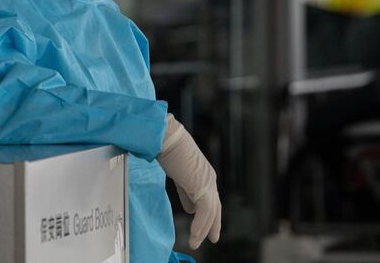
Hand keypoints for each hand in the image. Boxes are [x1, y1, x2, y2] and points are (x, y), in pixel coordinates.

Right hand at [157, 113, 221, 248]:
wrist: (164, 136)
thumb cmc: (166, 148)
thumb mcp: (177, 173)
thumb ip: (185, 190)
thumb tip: (190, 208)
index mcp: (204, 173)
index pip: (210, 198)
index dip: (208, 214)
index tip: (204, 227)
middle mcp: (209, 177)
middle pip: (215, 207)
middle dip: (213, 224)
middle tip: (212, 238)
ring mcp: (207, 182)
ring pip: (210, 212)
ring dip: (203, 229)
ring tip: (195, 242)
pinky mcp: (202, 186)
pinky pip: (204, 212)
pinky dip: (200, 225)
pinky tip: (194, 235)